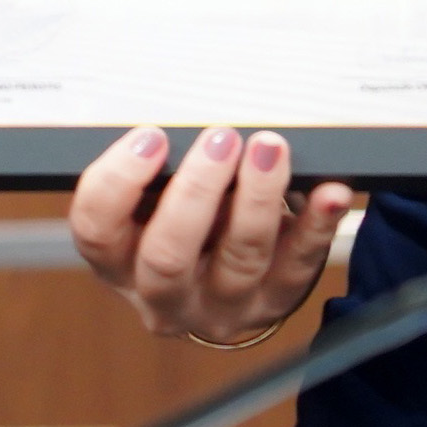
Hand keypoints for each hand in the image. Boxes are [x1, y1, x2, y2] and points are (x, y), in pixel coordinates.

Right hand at [69, 124, 353, 342]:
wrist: (225, 286)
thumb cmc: (183, 222)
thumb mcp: (153, 202)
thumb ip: (158, 171)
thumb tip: (186, 118)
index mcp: (119, 262)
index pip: (96, 230)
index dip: (118, 182)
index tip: (151, 136)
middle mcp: (162, 296)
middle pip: (168, 256)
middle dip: (196, 192)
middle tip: (220, 140)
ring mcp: (220, 308)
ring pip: (238, 260)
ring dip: (258, 199)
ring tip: (271, 149)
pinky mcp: (273, 305)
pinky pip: (298, 268)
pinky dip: (316, 226)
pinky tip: (330, 194)